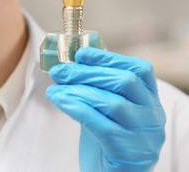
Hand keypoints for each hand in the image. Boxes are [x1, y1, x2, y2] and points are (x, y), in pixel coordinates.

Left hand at [46, 47, 165, 171]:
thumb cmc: (107, 140)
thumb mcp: (108, 109)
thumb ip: (99, 88)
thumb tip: (73, 64)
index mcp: (150, 101)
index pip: (139, 70)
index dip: (109, 58)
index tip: (81, 53)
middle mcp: (153, 117)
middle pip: (124, 82)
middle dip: (87, 72)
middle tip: (60, 71)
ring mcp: (144, 137)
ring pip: (113, 103)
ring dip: (78, 91)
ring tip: (55, 88)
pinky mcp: (129, 154)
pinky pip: (101, 126)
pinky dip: (77, 108)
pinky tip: (60, 101)